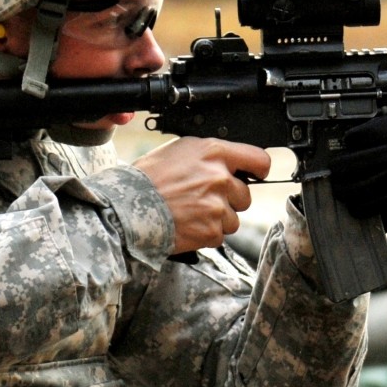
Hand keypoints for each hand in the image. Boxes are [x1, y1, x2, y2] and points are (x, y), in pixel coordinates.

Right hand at [133, 138, 270, 252]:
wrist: (128, 208)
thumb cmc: (147, 178)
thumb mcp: (179, 150)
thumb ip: (209, 155)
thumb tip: (229, 163)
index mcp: (213, 152)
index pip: (258, 159)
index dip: (257, 170)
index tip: (254, 175)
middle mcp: (220, 178)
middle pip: (245, 195)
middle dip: (229, 200)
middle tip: (201, 199)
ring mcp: (217, 206)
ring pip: (233, 219)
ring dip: (217, 220)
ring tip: (190, 213)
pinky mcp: (211, 231)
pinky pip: (219, 236)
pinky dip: (205, 234)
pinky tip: (186, 225)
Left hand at [326, 109, 386, 229]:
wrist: (380, 197)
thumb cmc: (365, 164)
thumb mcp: (361, 146)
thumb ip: (355, 140)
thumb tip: (336, 140)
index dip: (371, 131)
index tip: (347, 140)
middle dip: (358, 162)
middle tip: (335, 171)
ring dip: (365, 184)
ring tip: (341, 191)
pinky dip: (377, 202)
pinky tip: (356, 207)